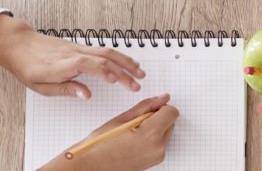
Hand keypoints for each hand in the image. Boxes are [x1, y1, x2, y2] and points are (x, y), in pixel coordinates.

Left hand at [0, 15, 144, 98]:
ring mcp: (79, 48)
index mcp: (63, 65)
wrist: (19, 45)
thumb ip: (66, 89)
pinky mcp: (80, 47)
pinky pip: (103, 50)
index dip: (104, 71)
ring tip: (140, 72)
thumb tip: (86, 95)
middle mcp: (74, 54)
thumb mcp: (41, 86)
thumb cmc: (27, 66)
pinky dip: (118, 56)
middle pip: (104, 58)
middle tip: (137, 84)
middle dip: (124, 71)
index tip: (117, 81)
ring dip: (126, 61)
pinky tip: (125, 63)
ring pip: (108, 52)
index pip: (88, 65)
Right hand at [40, 94, 178, 170]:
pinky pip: (160, 143)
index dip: (161, 107)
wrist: (90, 167)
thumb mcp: (121, 119)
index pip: (172, 112)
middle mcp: (158, 148)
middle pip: (170, 122)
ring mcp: (157, 157)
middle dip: (156, 118)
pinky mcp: (154, 162)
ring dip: (154, 128)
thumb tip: (162, 98)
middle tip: (134, 123)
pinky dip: (151, 138)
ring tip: (131, 134)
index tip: (148, 109)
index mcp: (151, 135)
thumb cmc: (99, 146)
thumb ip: (145, 107)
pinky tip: (133, 141)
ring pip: (165, 132)